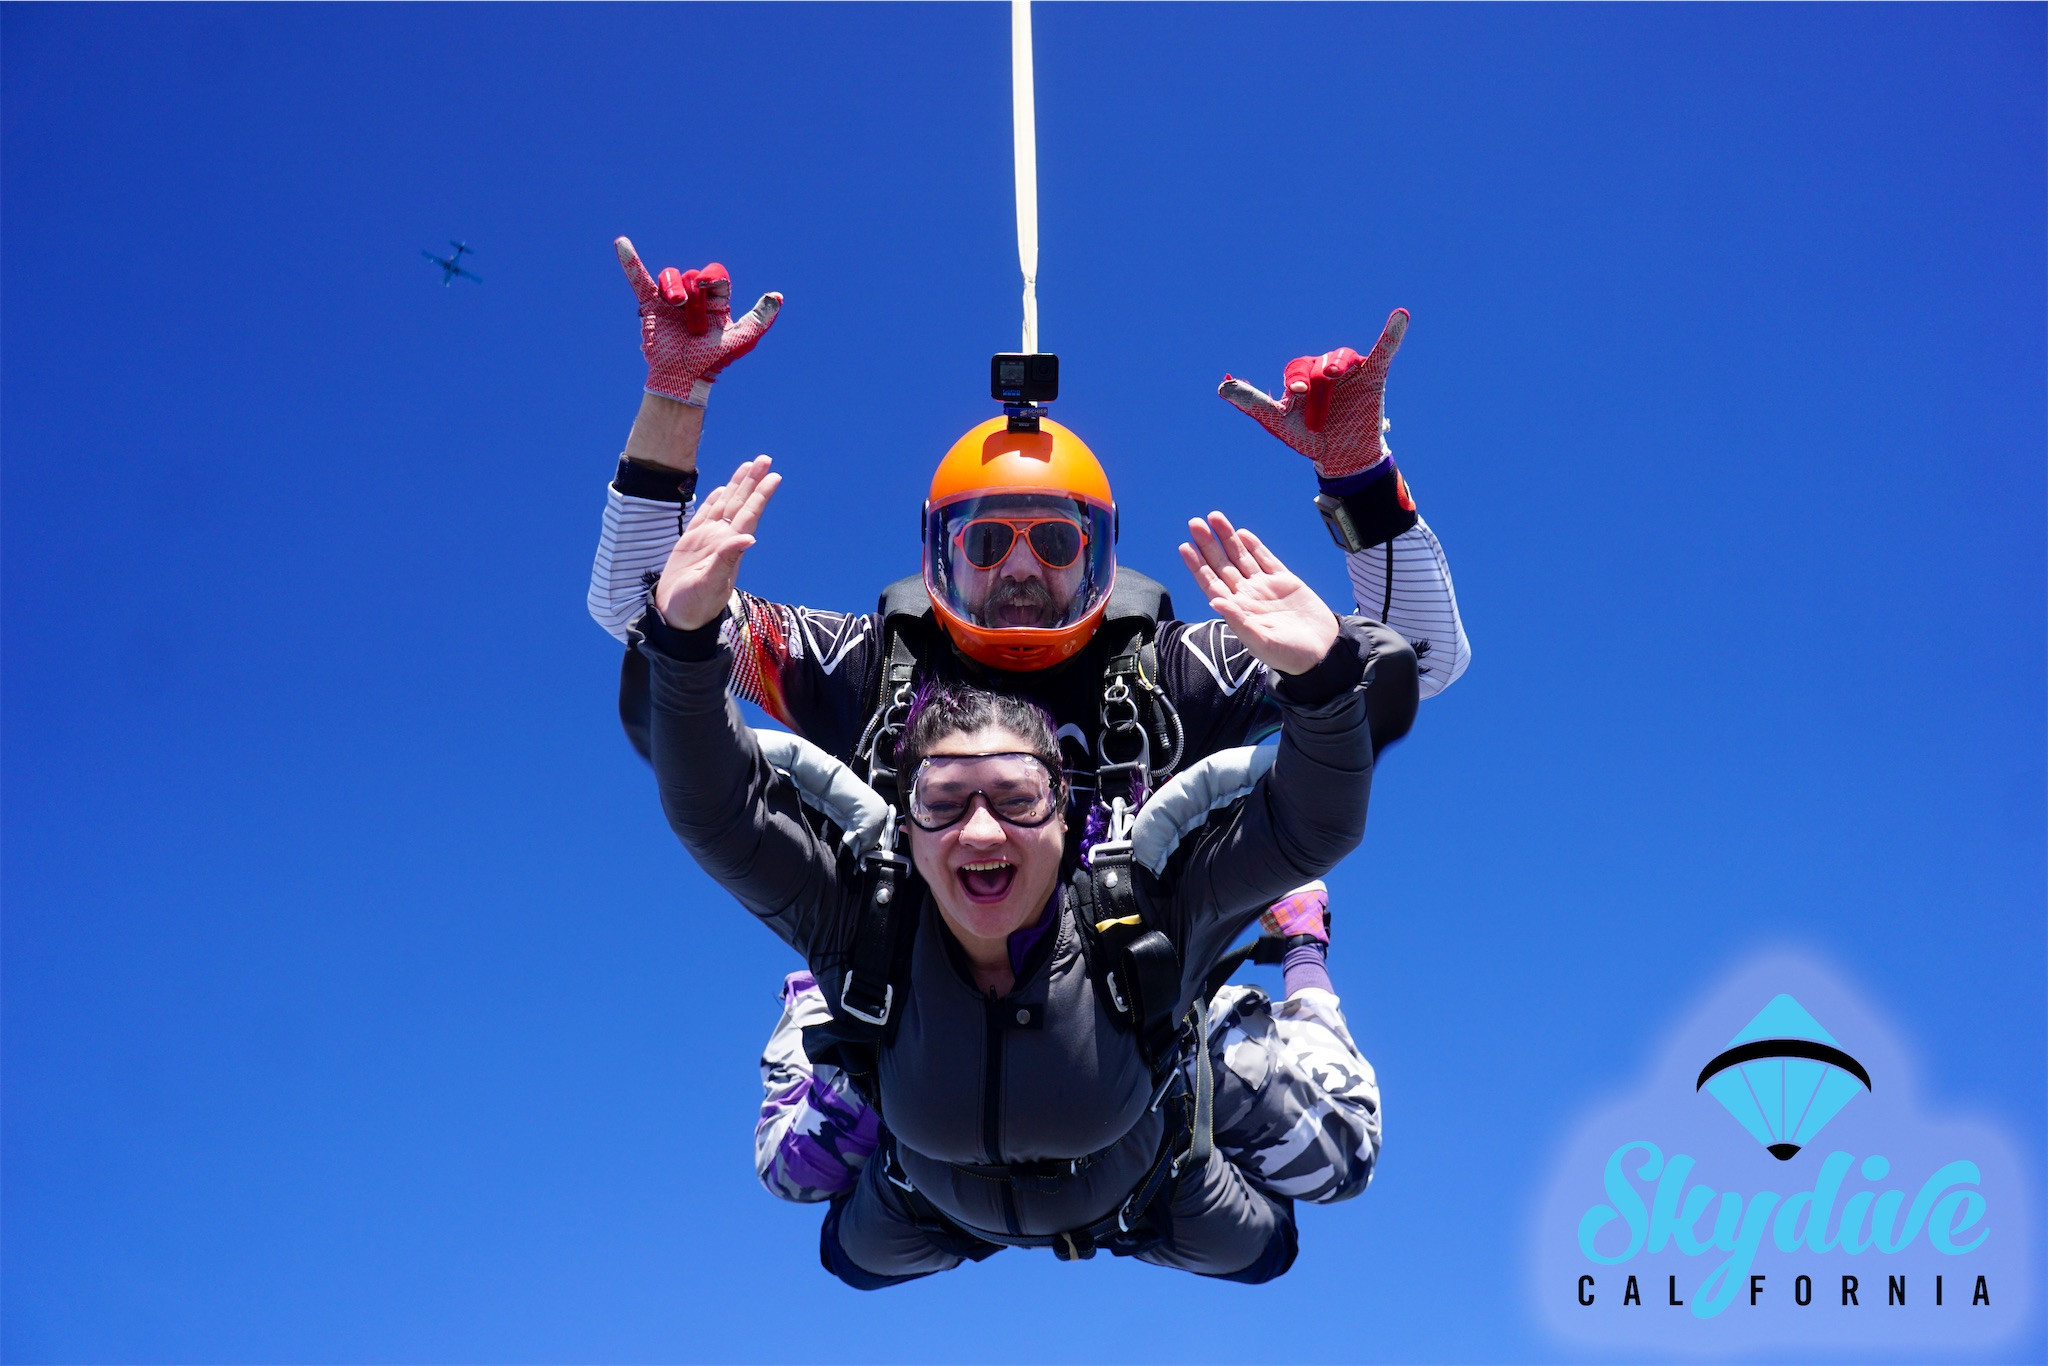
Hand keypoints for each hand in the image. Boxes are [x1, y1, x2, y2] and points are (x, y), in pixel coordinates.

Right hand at [616, 237, 782, 405]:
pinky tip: (621, 243)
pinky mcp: (650, 305)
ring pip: (672, 276)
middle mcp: (694, 297)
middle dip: (694, 298)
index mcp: (716, 302)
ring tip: (673, 304)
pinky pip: (639, 279)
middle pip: (693, 277)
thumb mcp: (741, 339)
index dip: (713, 278)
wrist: (682, 378)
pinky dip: (630, 262)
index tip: (710, 286)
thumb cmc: (713, 361)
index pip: (716, 276)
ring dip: (673, 288)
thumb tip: (777, 296)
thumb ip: (759, 318)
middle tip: (693, 325)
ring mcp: (670, 300)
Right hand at [654, 456, 779, 629]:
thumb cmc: (693, 607)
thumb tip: (749, 538)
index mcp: (729, 548)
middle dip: (753, 481)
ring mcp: (707, 540)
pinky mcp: (691, 543)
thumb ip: (726, 560)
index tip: (774, 476)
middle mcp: (721, 540)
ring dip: (738, 486)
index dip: (761, 495)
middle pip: (741, 504)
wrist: (675, 618)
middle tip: (766, 459)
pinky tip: (724, 489)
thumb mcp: (710, 584)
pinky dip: (714, 500)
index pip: (749, 515)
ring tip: (749, 466)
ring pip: (725, 505)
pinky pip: (706, 515)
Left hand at [1178, 513, 1339, 675]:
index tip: (1185, 546)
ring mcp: (1265, 587)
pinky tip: (1242, 534)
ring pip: (1242, 557)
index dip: (1197, 565)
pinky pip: (1266, 559)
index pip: (1211, 583)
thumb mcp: (1262, 642)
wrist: (1323, 651)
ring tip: (1214, 517)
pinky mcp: (1285, 581)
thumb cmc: (1290, 655)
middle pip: (1222, 565)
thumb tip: (1214, 602)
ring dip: (1228, 538)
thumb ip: (1238, 621)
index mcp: (1237, 610)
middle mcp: (1247, 596)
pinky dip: (1254, 546)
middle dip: (1209, 544)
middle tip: (1195, 523)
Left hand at [1218, 309, 1408, 478]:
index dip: (1297, 380)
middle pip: (1319, 366)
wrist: (1343, 458)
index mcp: (1302, 377)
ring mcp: (1349, 372)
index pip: (1296, 370)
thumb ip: (1252, 402)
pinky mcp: (1373, 376)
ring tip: (1334, 375)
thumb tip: (1221, 387)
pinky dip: (1391, 336)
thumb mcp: (1278, 421)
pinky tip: (1400, 317)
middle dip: (1317, 388)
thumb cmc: (1309, 437)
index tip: (1297, 394)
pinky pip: (1383, 352)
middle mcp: (1324, 370)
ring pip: (1342, 357)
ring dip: (1337, 364)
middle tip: (1316, 412)